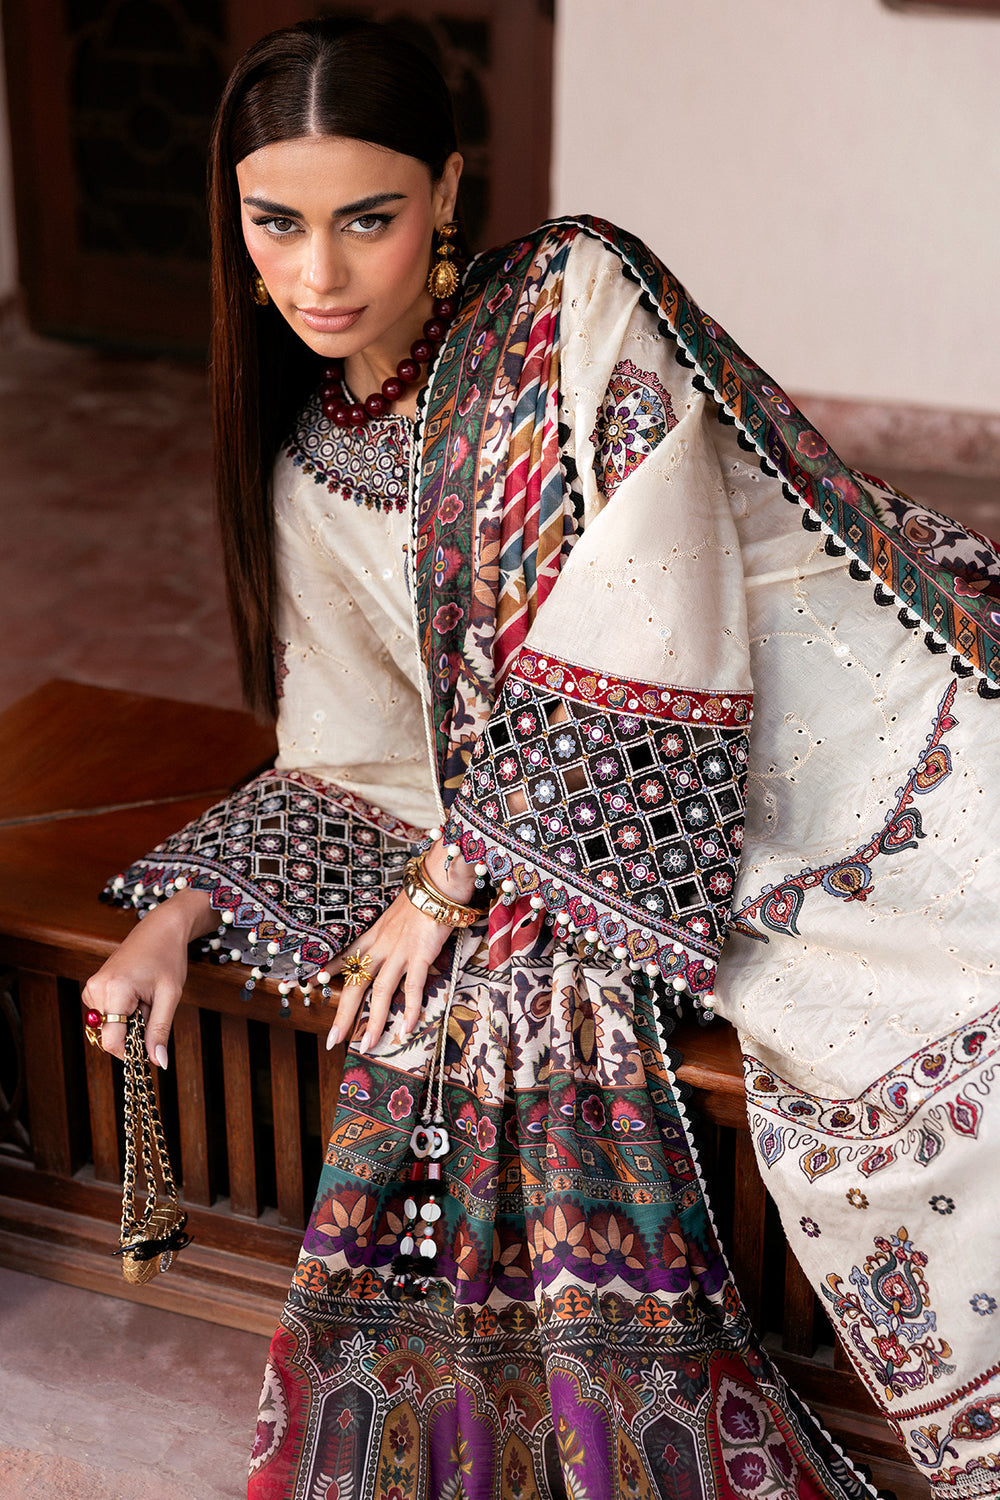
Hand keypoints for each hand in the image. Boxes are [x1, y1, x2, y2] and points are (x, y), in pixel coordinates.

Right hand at [82, 890, 215, 1066]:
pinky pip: (106, 1014)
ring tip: (145, 997)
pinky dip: (122, 1012)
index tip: (150, 1045)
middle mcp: (96, 989)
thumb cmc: (168, 958)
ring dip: (129, 1021)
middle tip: (152, 1007)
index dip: (131, 1051)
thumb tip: (158, 1063)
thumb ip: (160, 1031)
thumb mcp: (169, 996)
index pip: (111, 1042)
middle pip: (110, 1034)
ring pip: (108, 1025)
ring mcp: (91, 987)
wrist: (160, 928)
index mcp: (114, 991)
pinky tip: (136, 994)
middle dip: (133, 1031)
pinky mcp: (93, 987)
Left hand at [326, 842, 477, 1052]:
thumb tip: (381, 954)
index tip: (295, 985)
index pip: (341, 958)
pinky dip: (410, 1009)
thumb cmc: (418, 902)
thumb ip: (383, 937)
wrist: (437, 885)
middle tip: (332, 1040)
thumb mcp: (391, 919)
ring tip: (367, 1045)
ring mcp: (399, 952)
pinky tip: (406, 1029)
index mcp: (371, 938)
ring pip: (381, 991)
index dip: (320, 973)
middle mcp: (380, 947)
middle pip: (356, 985)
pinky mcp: (420, 954)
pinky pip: (413, 987)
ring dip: (374, 1021)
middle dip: (344, 1015)